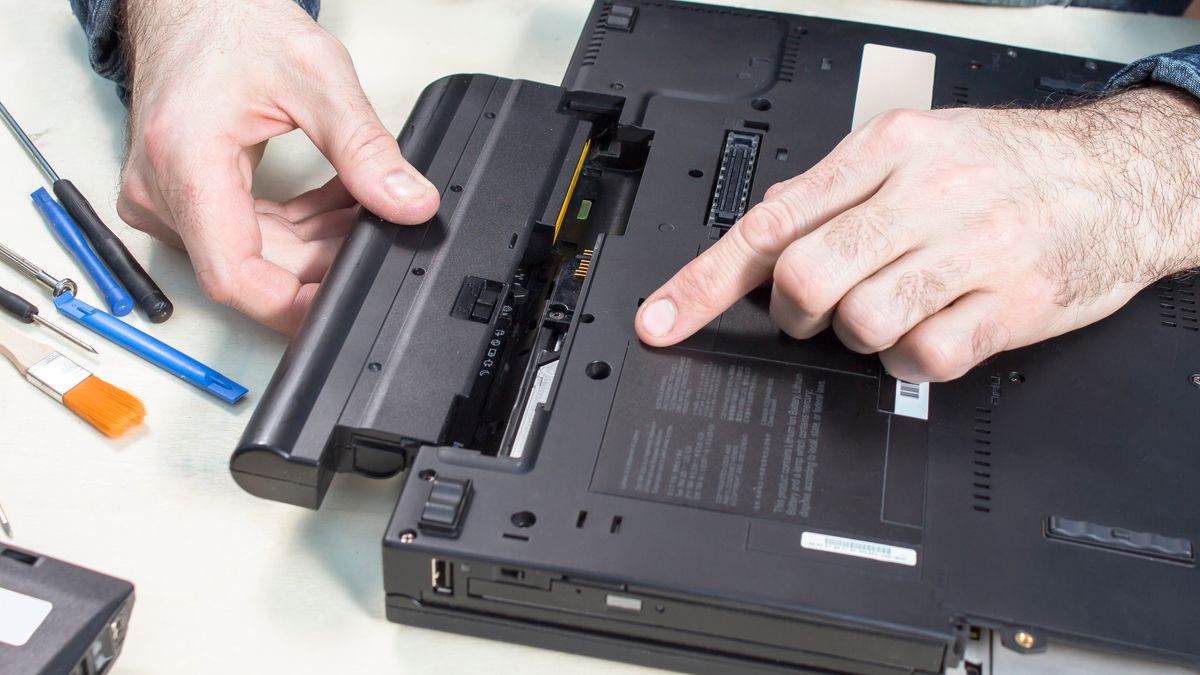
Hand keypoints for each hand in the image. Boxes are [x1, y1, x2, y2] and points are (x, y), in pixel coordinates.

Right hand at [116, 0, 438, 332]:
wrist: (194, 2)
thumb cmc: (233, 22)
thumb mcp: (317, 79)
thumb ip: (366, 150)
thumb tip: (409, 204)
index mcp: (183, 161)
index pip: (234, 274)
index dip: (292, 305)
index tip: (343, 304)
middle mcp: (162, 190)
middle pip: (254, 268)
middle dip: (324, 262)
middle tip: (378, 232)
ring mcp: (167, 197)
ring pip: (256, 255)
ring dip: (317, 242)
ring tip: (365, 206)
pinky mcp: (182, 196)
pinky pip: (247, 233)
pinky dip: (299, 225)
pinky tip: (337, 202)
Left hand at [636, 86, 1199, 381]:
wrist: (1119, 176)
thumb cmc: (1006, 166)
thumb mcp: (915, 147)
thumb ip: (835, 192)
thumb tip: (763, 236)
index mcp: (886, 151)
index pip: (770, 222)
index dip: (703, 282)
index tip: (663, 320)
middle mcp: (923, 195)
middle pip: (804, 278)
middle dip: (795, 312)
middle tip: (818, 309)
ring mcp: (969, 250)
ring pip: (860, 322)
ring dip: (858, 335)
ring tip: (889, 312)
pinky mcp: (1010, 304)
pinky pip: (924, 357)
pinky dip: (910, 361)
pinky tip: (928, 333)